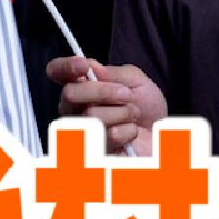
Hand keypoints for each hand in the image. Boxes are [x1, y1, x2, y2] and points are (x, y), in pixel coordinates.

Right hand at [44, 56, 169, 153]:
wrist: (161, 134)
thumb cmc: (146, 108)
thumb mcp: (136, 80)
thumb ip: (113, 73)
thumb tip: (91, 67)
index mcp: (81, 87)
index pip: (57, 72)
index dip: (64, 66)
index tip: (84, 65)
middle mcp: (75, 109)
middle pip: (69, 94)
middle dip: (103, 91)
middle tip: (126, 95)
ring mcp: (81, 132)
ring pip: (91, 115)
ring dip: (122, 112)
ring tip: (133, 116)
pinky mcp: (94, 152)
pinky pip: (108, 135)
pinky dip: (128, 131)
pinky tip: (130, 133)